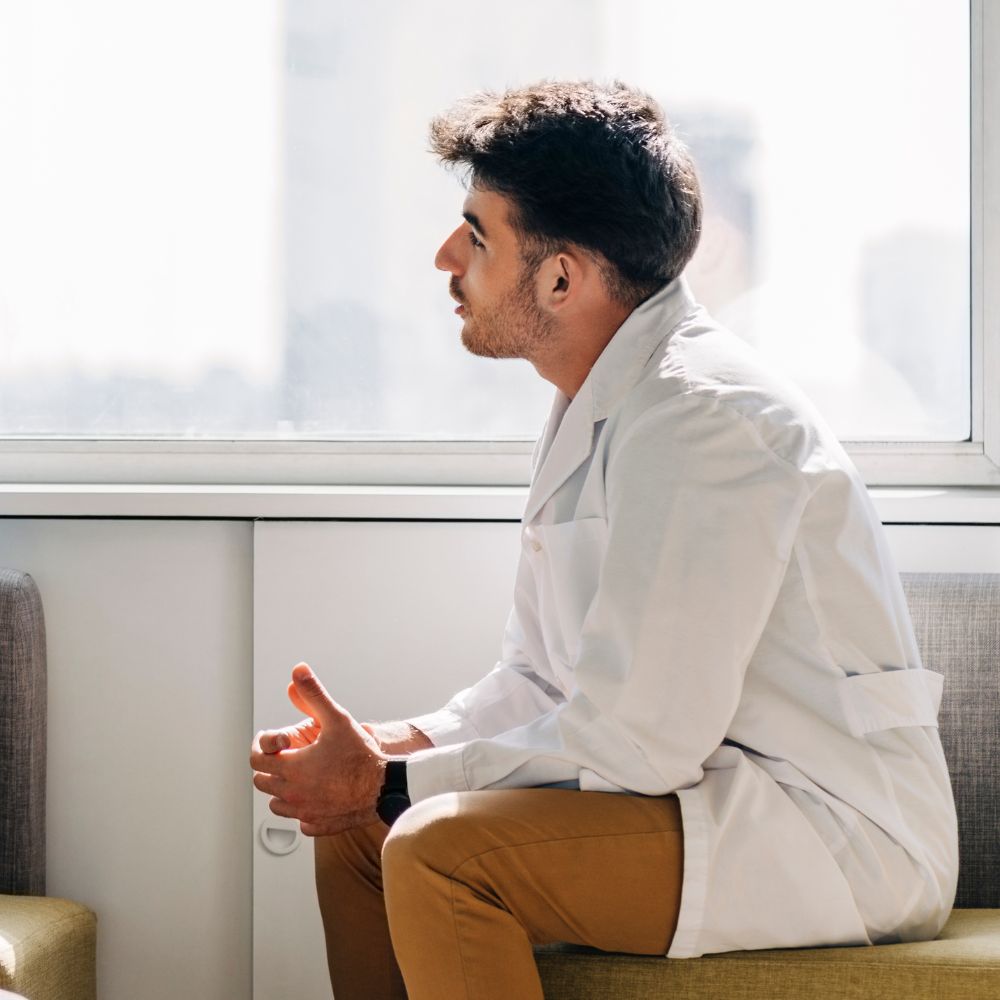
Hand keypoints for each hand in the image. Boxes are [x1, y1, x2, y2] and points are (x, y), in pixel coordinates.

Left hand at [250, 663, 387, 835]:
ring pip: (277, 804)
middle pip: (261, 783)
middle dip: (268, 767)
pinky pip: (300, 821)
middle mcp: (293, 793)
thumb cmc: (361, 754)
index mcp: (291, 767)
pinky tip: (316, 796)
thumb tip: (299, 671)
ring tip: (298, 775)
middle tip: (284, 756)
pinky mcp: (319, 824)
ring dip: (281, 790)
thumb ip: (314, 694)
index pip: (256, 760)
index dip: (261, 747)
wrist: (385, 786)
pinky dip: (302, 809)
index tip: (272, 741)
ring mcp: (305, 812)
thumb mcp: (337, 718)